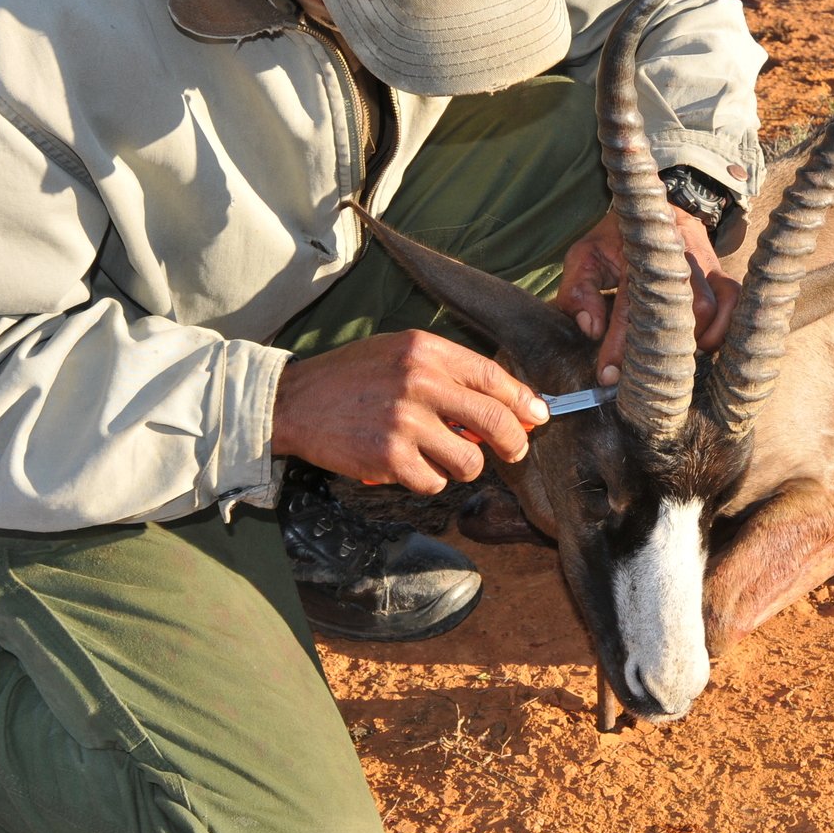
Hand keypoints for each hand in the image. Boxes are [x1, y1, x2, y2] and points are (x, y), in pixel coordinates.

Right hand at [272, 330, 549, 494]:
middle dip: (514, 443)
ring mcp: (405, 421)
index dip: (524, 401)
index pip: (493, 377)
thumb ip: (448, 374)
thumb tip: (504, 406)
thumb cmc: (352, 377)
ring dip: (463, 466)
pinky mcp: (389, 457)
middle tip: (513, 452)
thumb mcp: (400, 354)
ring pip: (469, 460)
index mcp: (426, 350)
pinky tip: (409, 467)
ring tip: (441, 458)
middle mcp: (419, 382)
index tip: (538, 416)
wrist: (295, 401)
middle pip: (494, 420)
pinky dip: (428, 481)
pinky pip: (434, 482)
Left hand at [554, 204, 739, 384]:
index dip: (619, 345)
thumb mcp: (585, 255)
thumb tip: (591, 329)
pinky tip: (702, 344)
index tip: (608, 376)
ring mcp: (704, 262)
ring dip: (690, 342)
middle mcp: (676, 255)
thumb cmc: (616, 239)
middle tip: (643, 378)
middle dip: (659, 351)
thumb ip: (577, 290)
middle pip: (676, 311)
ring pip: (709, 311)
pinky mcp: (721, 270)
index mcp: (637, 251)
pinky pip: (734, 304)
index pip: (629, 306)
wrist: (656, 206)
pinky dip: (723, 330)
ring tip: (670, 359)